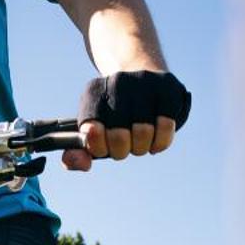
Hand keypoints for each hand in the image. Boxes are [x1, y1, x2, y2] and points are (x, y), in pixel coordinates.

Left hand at [66, 70, 191, 170]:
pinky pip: (166, 127)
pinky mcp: (167, 87)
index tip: (104, 146)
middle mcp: (117, 81)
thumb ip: (77, 154)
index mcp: (93, 92)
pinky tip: (155, 140)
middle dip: (121, 150)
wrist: (144, 82)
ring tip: (140, 142)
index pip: (91, 132)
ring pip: (143, 133)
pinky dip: (161, 142)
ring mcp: (144, 81)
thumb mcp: (93, 133)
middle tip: (124, 146)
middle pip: (118, 137)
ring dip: (141, 147)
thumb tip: (80, 164)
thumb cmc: (115, 118)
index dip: (99, 147)